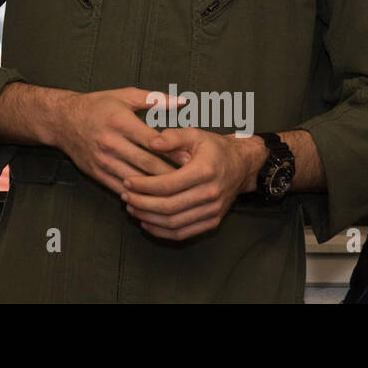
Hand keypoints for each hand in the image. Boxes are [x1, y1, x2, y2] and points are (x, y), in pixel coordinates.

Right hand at [53, 87, 191, 196]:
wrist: (62, 120)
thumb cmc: (97, 105)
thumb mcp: (124, 96)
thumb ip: (154, 99)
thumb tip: (182, 102)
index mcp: (120, 122)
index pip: (153, 141)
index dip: (174, 151)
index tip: (193, 159)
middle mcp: (111, 142)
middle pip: (147, 164)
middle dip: (172, 174)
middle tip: (192, 181)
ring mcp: (103, 160)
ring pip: (136, 180)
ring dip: (157, 188)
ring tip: (178, 193)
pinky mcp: (96, 172)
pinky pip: (121, 188)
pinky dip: (138, 195)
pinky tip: (153, 198)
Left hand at [118, 129, 259, 240]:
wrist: (242, 165)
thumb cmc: (214, 148)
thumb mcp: (195, 134)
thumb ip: (172, 137)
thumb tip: (150, 143)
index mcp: (204, 171)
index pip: (168, 184)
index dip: (144, 185)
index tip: (127, 181)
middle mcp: (210, 194)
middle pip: (169, 207)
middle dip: (142, 203)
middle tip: (125, 196)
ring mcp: (213, 211)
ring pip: (174, 223)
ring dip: (149, 218)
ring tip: (131, 207)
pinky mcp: (213, 222)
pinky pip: (184, 233)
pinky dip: (162, 231)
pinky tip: (146, 222)